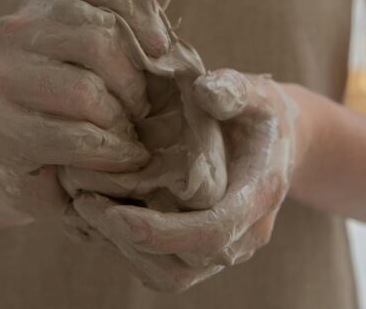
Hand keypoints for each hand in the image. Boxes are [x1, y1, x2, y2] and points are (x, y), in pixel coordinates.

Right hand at [0, 0, 183, 220]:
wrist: (40, 166)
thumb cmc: (88, 96)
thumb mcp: (119, 46)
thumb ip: (141, 2)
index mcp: (42, 0)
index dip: (135, 5)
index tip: (162, 46)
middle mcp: (14, 30)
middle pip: (95, 35)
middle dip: (135, 78)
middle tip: (148, 105)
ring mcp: (0, 79)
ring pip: (85, 91)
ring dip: (123, 118)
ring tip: (135, 133)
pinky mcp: (1, 130)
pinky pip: (74, 137)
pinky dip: (113, 151)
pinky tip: (127, 156)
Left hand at [69, 69, 297, 291]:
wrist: (280, 143)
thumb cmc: (261, 114)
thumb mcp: (257, 93)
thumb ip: (235, 90)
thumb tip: (204, 91)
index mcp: (259, 196)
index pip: (212, 232)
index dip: (162, 232)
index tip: (114, 215)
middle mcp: (244, 234)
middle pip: (184, 266)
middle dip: (130, 242)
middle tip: (84, 204)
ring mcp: (225, 248)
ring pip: (170, 276)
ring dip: (124, 251)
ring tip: (86, 210)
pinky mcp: (204, 252)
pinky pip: (164, 270)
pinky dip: (128, 251)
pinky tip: (100, 217)